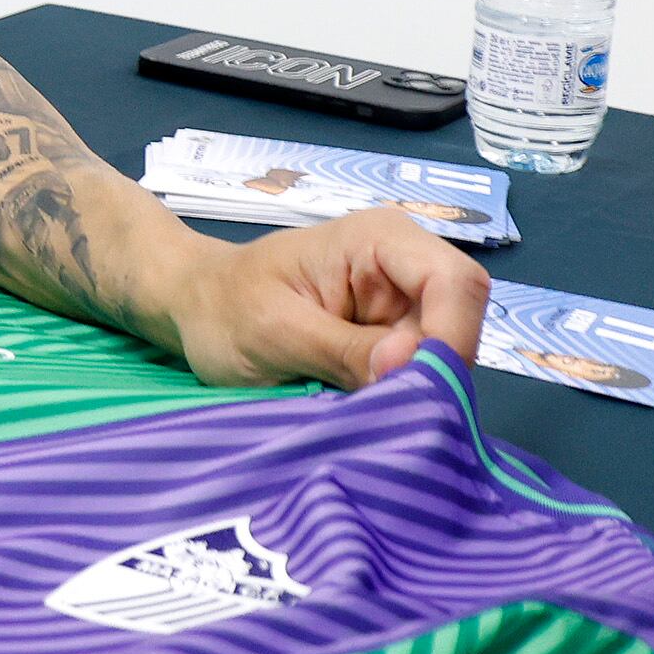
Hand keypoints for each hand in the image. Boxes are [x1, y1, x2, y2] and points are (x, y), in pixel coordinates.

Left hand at [154, 208, 490, 391]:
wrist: (193, 310)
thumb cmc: (222, 307)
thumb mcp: (274, 331)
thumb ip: (343, 348)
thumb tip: (410, 368)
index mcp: (379, 239)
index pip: (455, 283)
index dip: (450, 340)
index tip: (414, 392)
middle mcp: (404, 266)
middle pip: (459, 324)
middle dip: (431, 374)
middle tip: (385, 414)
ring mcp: (401, 305)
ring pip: (443, 357)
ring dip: (413, 391)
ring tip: (365, 414)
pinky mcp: (392, 339)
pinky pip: (417, 373)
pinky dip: (398, 397)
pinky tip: (365, 412)